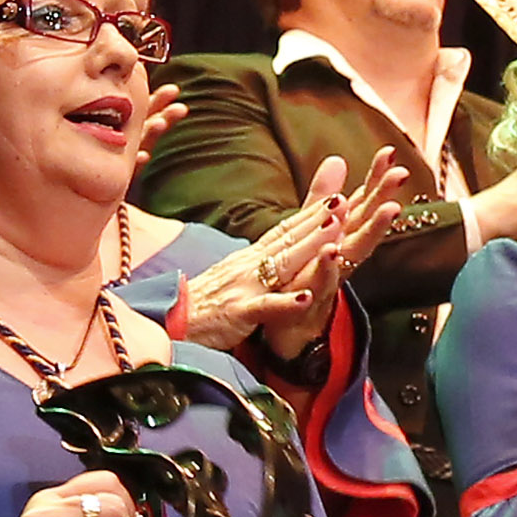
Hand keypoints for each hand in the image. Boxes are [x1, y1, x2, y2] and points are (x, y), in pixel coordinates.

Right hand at [164, 156, 404, 352]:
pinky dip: (287, 302)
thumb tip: (284, 239)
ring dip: (308, 250)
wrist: (171, 321)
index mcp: (253, 257)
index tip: (340, 196)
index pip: (287, 229)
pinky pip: (266, 307)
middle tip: (346, 201)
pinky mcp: (239, 313)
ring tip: (335, 236)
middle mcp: (251, 265)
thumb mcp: (238, 271)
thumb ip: (264, 255)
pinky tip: (307, 297)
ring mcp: (245, 287)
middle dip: (318, 221)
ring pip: (281, 265)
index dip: (313, 213)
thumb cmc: (208, 299)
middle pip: (289, 239)